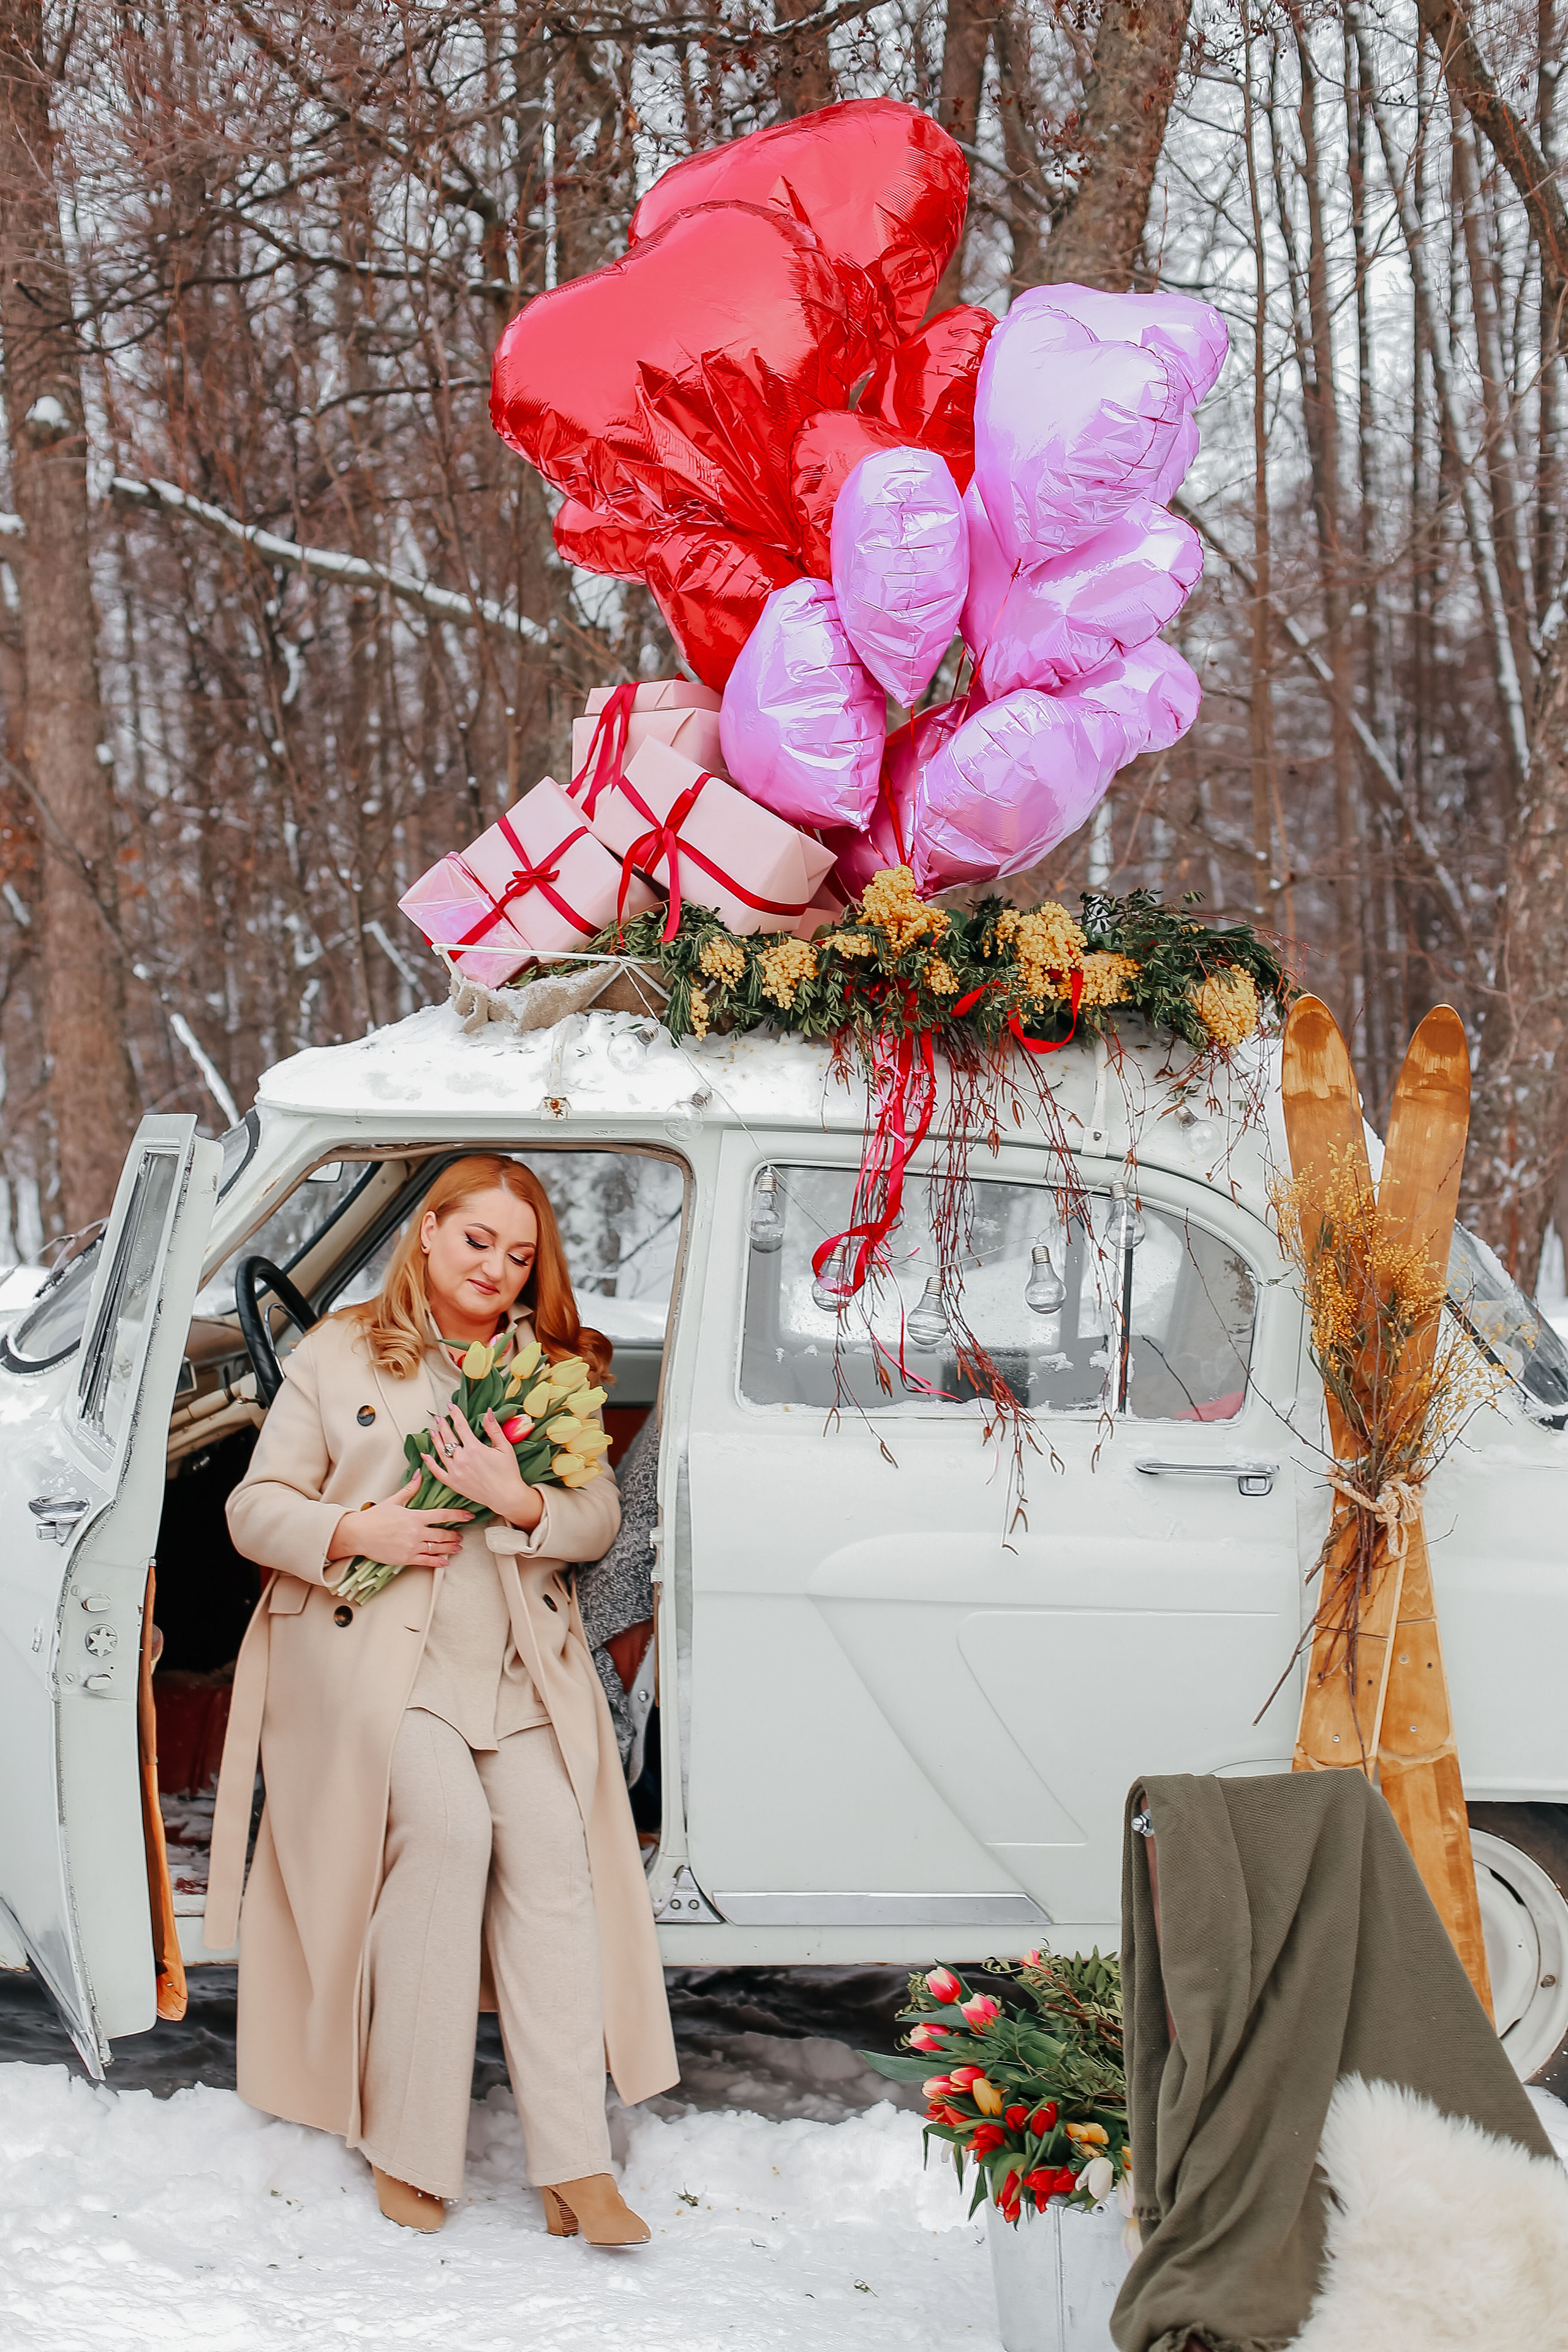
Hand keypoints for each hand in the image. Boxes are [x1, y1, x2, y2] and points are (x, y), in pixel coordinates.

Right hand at [327, 1470, 472, 1566]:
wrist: (358, 1534)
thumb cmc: (374, 1517)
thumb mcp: (394, 1501)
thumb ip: (410, 1489)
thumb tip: (419, 1474)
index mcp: (414, 1517)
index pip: (442, 1515)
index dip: (458, 1515)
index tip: (469, 1515)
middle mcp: (415, 1532)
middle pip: (442, 1534)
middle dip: (454, 1535)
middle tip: (461, 1535)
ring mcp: (411, 1547)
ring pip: (437, 1548)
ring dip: (450, 1548)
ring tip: (458, 1547)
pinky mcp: (405, 1559)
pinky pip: (426, 1562)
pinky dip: (438, 1562)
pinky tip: (445, 1562)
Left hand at [426, 1406, 544, 1530]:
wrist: (506, 1496)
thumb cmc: (508, 1472)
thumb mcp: (504, 1447)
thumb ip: (494, 1429)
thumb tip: (487, 1412)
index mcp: (474, 1448)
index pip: (461, 1426)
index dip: (455, 1414)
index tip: (451, 1406)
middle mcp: (462, 1459)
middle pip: (448, 1438)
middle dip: (443, 1425)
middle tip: (439, 1418)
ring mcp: (456, 1472)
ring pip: (441, 1452)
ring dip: (436, 1440)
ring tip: (432, 1431)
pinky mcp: (453, 1483)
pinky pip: (437, 1472)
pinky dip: (429, 1463)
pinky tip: (425, 1455)